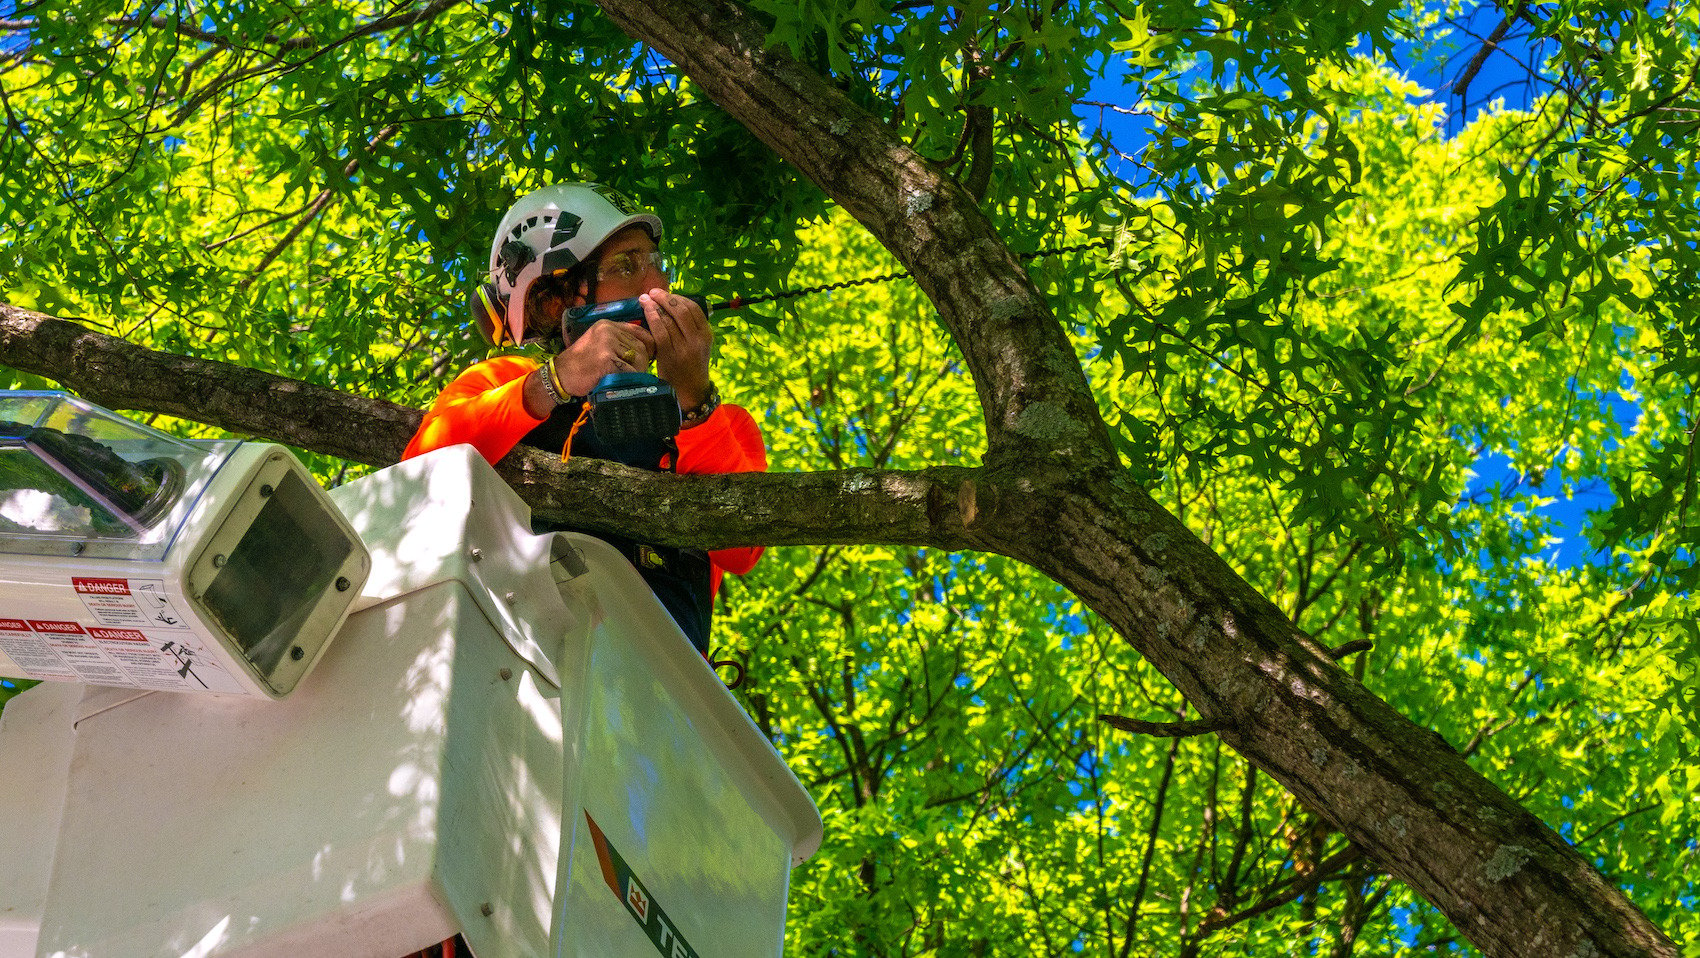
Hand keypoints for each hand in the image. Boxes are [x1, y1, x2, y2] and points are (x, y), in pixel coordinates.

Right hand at [551, 318, 654, 396]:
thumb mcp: (599, 344)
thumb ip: (618, 341)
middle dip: (644, 362)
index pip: (638, 331)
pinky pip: (630, 370)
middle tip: (639, 372)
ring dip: (638, 371)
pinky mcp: (606, 359)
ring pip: (637, 358)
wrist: (561, 375)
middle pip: (640, 346)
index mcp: (607, 325)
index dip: (649, 345)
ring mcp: (606, 343)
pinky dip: (630, 378)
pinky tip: (623, 382)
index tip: (650, 357)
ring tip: (630, 378)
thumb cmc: (582, 364)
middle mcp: (607, 330)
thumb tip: (647, 347)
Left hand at [640, 288, 712, 409]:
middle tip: (652, 292)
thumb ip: (689, 327)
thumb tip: (671, 304)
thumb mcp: (697, 345)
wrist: (689, 391)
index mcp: (707, 334)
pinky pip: (660, 331)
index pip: (694, 308)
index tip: (665, 293)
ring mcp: (685, 348)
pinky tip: (645, 312)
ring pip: (669, 319)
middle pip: (681, 310)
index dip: (678, 297)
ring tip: (644, 299)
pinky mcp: (670, 356)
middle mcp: (698, 340)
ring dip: (655, 306)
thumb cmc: (689, 365)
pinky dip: (652, 318)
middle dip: (665, 298)